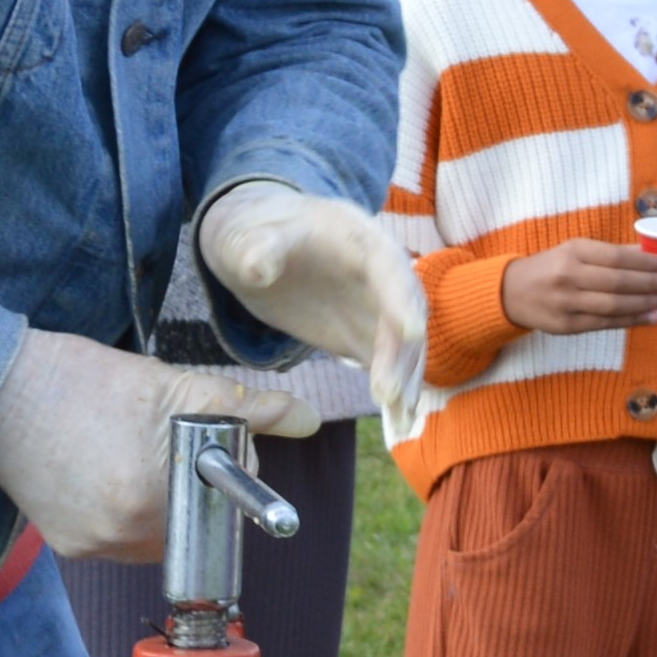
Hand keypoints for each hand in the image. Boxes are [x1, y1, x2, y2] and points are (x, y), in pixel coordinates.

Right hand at [0, 328, 318, 561]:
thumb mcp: (173, 385)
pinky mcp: (69, 548)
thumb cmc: (81, 379)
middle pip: (196, 524)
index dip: (227, 475)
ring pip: (160, 535)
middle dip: (194, 489)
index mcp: (151, 500)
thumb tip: (307, 417)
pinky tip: (103, 471)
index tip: (209, 449)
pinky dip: (125, 510)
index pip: (227, 507)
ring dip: (162, 502)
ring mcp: (92, 547)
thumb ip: (247, 409)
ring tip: (129, 453)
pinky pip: (122, 539)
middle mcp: (120, 536)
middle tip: (163, 443)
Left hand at [193, 179, 427, 420]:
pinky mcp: (368, 336)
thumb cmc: (256, 235)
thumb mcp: (247, 237)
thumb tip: (258, 268)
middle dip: (402, 354)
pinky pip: (391, 365)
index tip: (410, 331)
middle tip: (388, 394)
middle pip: (406, 311)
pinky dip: (398, 393)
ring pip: (406, 344)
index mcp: (357, 236)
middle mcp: (381, 273)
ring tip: (400, 419)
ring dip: (406, 380)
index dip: (402, 298)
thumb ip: (254, 250)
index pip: (389, 266)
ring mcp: (379, 307)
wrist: (257, 250)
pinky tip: (400, 422)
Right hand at [501, 238, 656, 335]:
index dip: (645, 263)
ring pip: (614, 306)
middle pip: (618, 282)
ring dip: (645, 304)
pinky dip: (632, 321)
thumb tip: (648, 253)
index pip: (616, 258)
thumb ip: (610, 253)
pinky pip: (606, 324)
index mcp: (572, 252)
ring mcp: (567, 303)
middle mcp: (568, 276)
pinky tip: (651, 317)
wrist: (511, 292)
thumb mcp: (574, 251)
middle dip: (650, 284)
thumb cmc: (551, 267)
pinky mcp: (568, 326)